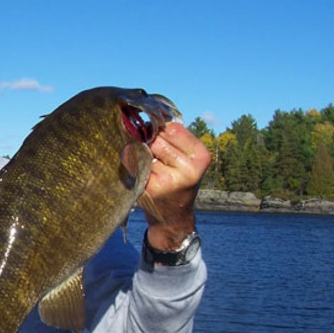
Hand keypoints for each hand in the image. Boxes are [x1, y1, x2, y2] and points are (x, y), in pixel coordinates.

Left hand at [144, 123, 210, 249]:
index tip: (159, 138)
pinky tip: (142, 175)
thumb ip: (172, 138)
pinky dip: (132, 165)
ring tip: (151, 168)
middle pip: (157, 140)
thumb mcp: (185, 157)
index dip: (161, 130)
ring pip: (143, 152)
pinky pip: (133, 165)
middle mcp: (188, 170)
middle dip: (150, 143)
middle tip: (155, 157)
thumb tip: (146, 117)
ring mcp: (168, 181)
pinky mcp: (150, 189)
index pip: (173, 129)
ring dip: (141, 155)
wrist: (173, 215)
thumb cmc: (177, 179)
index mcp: (201, 156)